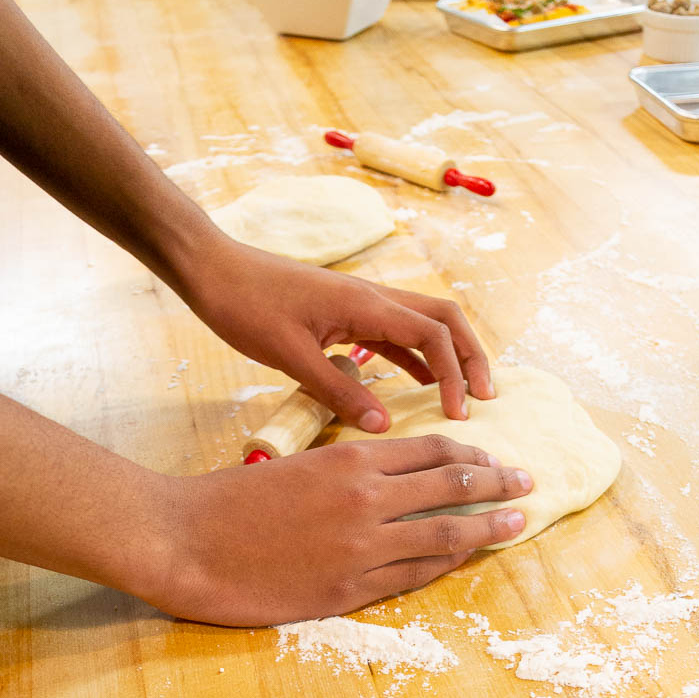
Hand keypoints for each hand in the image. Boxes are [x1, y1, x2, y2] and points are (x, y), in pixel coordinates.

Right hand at [150, 436, 530, 624]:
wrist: (186, 540)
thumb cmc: (229, 501)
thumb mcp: (296, 467)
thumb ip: (345, 471)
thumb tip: (386, 475)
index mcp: (351, 461)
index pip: (431, 450)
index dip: (471, 454)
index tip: (493, 459)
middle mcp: (367, 499)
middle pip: (453, 484)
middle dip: (498, 483)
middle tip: (528, 483)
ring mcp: (361, 548)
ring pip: (445, 533)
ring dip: (488, 526)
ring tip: (518, 522)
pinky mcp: (348, 590)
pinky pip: (413, 576)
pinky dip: (446, 565)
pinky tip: (465, 560)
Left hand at [183, 235, 492, 432]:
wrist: (213, 271)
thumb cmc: (245, 306)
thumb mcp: (290, 355)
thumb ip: (338, 391)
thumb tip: (383, 425)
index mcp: (367, 304)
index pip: (435, 334)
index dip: (455, 373)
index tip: (458, 413)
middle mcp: (373, 299)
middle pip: (445, 320)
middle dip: (471, 357)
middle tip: (485, 399)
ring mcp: (361, 305)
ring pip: (423, 325)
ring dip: (447, 357)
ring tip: (461, 397)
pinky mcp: (346, 315)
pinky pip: (393, 336)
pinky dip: (414, 359)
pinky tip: (416, 387)